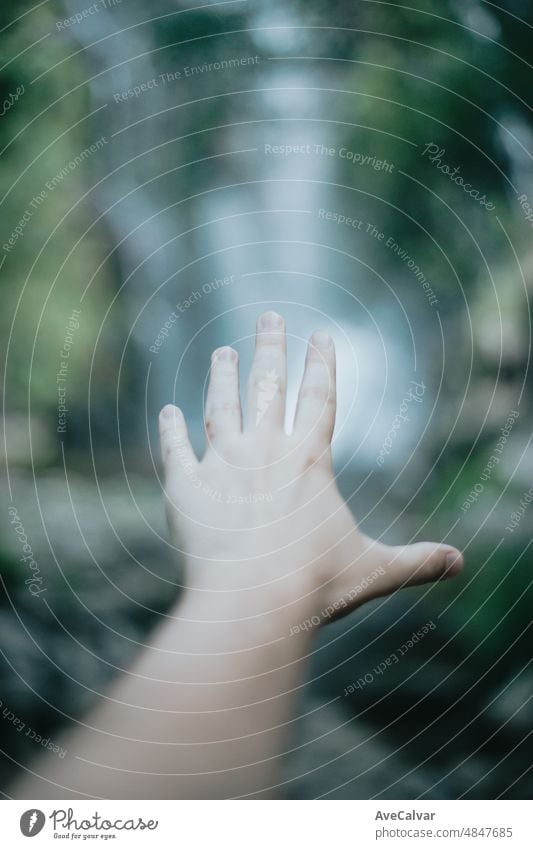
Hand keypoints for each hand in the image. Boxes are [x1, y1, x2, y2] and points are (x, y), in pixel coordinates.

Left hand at [159, 311, 462, 624]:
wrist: (252, 601)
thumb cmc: (315, 584)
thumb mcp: (374, 570)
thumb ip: (415, 562)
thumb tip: (461, 564)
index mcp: (308, 460)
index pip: (319, 398)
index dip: (321, 364)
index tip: (320, 334)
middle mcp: (263, 450)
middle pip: (268, 386)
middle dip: (270, 348)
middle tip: (268, 316)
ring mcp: (221, 465)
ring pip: (221, 407)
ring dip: (222, 377)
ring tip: (222, 351)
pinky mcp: (186, 489)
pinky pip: (176, 451)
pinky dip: (170, 432)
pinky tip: (167, 412)